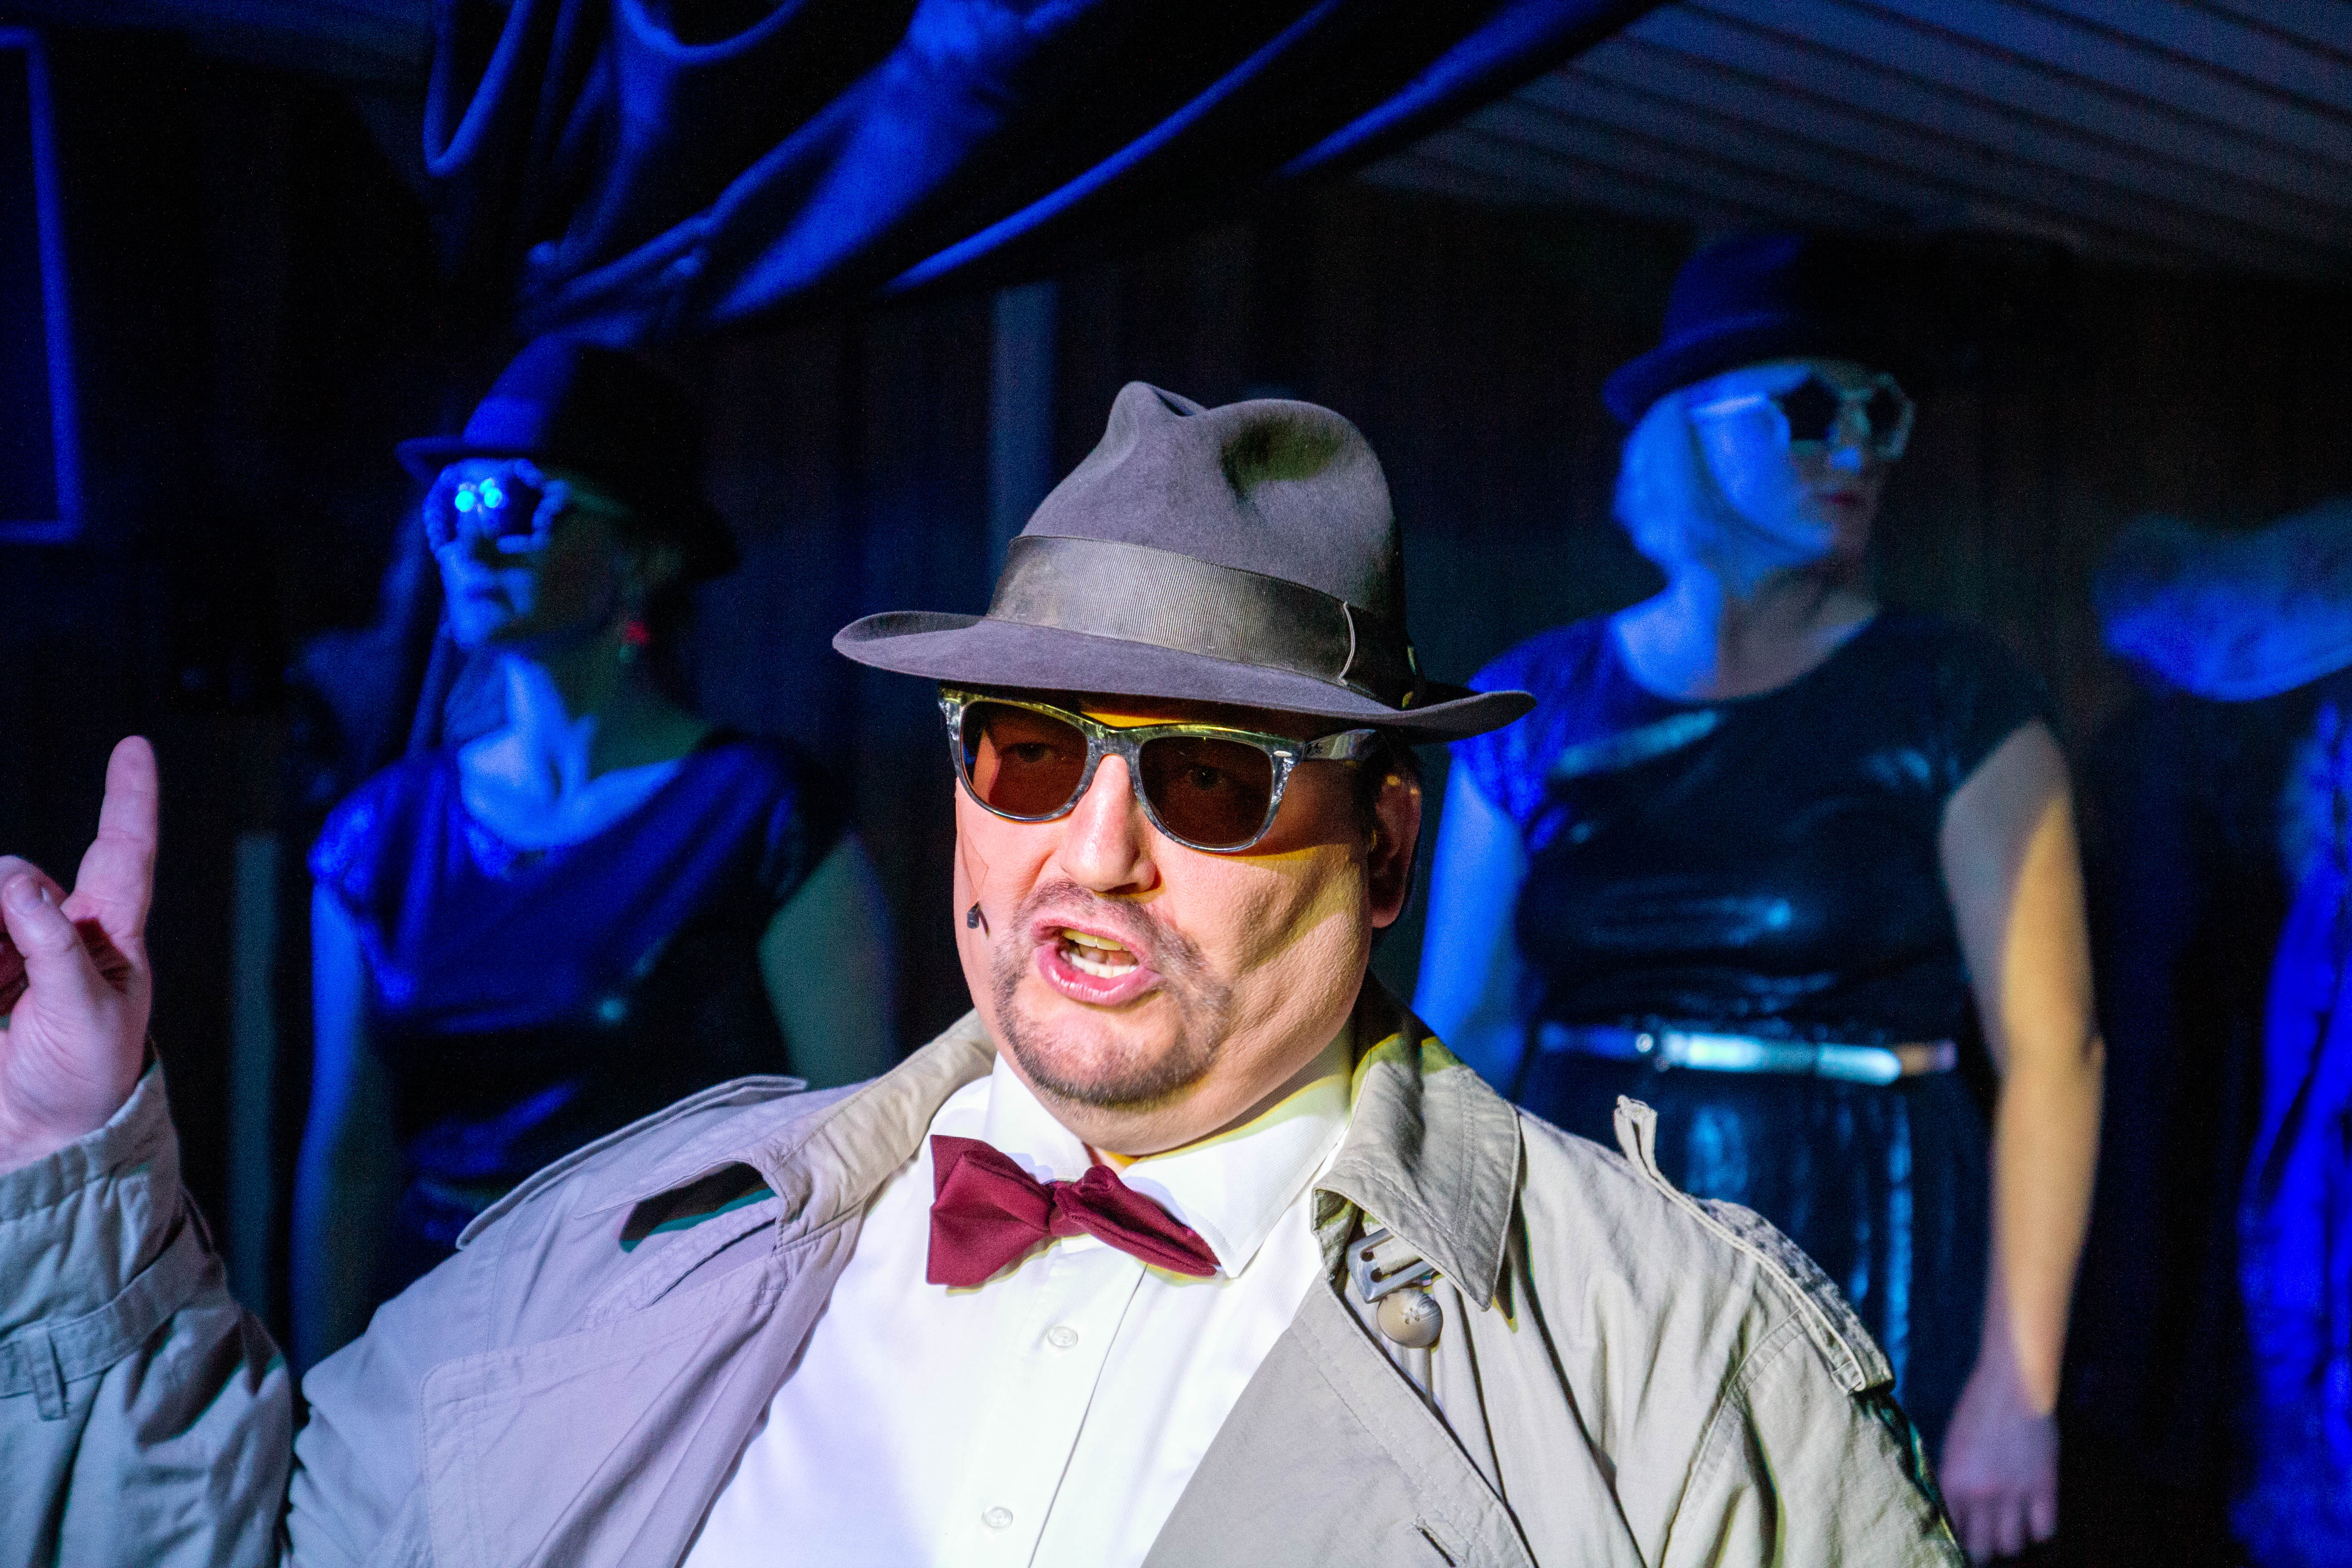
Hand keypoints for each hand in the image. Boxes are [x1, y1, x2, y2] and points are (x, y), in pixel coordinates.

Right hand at [0, 738, 158, 1171]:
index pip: (124, 853)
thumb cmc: (82, 1077)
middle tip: (2, 967)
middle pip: (15, 876)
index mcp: (110, 936)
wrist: (35, 1136)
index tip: (134, 748)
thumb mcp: (86, 1015)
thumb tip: (19, 881)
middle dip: (0, 898)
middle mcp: (58, 930)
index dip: (129, 799)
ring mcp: (9, 949)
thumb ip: (54, 945)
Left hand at [1938, 1352, 2058, 1560]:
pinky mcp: (2043, 1486)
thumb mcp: (1952, 1447)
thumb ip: (1953, 1481)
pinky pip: (2044, 1529)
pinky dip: (2040, 1530)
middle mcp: (1982, 1494)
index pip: (1954, 1532)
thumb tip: (1955, 1510)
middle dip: (1984, 1551)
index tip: (1966, 1542)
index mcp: (1954, 1482)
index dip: (1959, 1542)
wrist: (2012, 1387)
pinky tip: (2034, 1518)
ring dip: (2012, 1540)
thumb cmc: (1976, 1411)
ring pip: (2014, 1544)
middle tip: (1988, 1545)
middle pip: (1984, 1549)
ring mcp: (2015, 1493)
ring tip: (2011, 1529)